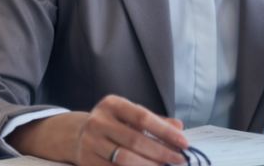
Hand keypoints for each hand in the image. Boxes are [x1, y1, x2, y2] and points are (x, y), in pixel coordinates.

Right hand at [6, 95, 187, 165]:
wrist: (79, 136)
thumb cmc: (115, 125)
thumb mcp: (132, 116)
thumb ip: (156, 121)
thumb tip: (179, 128)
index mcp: (112, 104)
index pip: (143, 117)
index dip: (165, 131)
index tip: (184, 142)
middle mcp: (98, 121)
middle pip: (135, 141)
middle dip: (162, 152)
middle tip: (179, 159)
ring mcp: (90, 143)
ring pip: (125, 160)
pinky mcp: (87, 162)